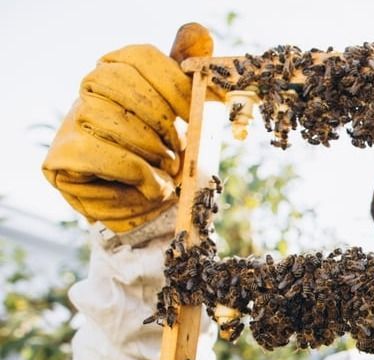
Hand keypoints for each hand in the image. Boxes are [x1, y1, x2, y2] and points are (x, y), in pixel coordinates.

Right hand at [41, 23, 212, 232]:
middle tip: (181, 147)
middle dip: (160, 118)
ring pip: (107, 117)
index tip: (193, 113)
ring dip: (149, 149)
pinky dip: (132, 171)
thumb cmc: (167, 153)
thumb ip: (189, 77)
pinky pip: (95, 152)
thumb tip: (199, 31)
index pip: (140, 56)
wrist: (147, 202)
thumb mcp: (186, 116)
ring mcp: (72, 120)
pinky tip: (150, 184)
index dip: (171, 83)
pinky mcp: (61, 156)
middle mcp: (90, 88)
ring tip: (168, 168)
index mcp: (120, 70)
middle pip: (119, 81)